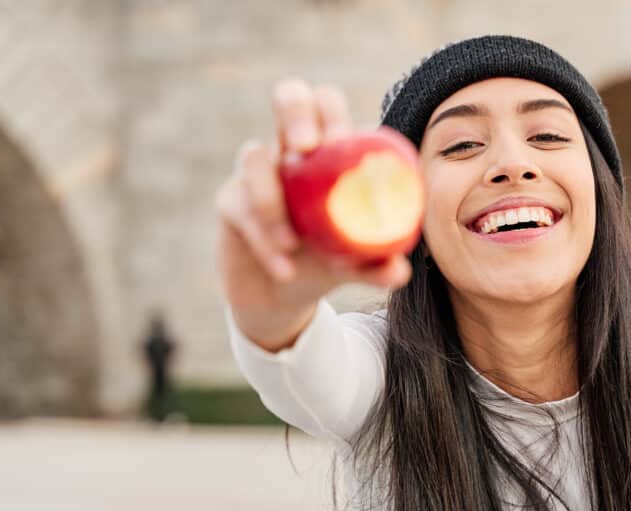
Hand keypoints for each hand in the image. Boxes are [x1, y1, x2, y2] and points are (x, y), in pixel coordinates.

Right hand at [214, 78, 412, 348]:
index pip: (328, 104)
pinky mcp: (229, 200)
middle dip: (297, 112)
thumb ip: (377, 265)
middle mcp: (290, 150)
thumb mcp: (356, 265)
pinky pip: (241, 208)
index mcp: (327, 153)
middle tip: (305, 147)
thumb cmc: (326, 263)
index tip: (340, 142)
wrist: (282, 295)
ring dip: (271, 199)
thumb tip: (401, 272)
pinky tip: (284, 268)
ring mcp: (255, 171)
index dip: (332, 113)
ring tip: (292, 244)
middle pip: (289, 95)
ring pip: (252, 156)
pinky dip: (263, 240)